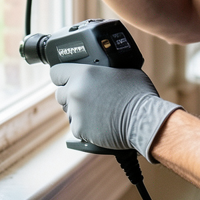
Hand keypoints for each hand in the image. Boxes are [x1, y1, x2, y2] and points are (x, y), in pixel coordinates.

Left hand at [50, 65, 181, 162]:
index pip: (56, 72)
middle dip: (70, 95)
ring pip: (69, 111)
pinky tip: (100, 124)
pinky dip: (86, 127)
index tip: (66, 79)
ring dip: (79, 111)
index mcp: (83, 73)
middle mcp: (75, 91)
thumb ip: (104, 70)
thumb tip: (103, 71)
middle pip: (60, 93)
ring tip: (99, 112)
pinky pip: (76, 127)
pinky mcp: (79, 129)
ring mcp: (75, 111)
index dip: (62, 75)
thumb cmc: (138, 94)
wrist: (143, 120)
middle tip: (88, 98)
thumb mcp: (122, 71)